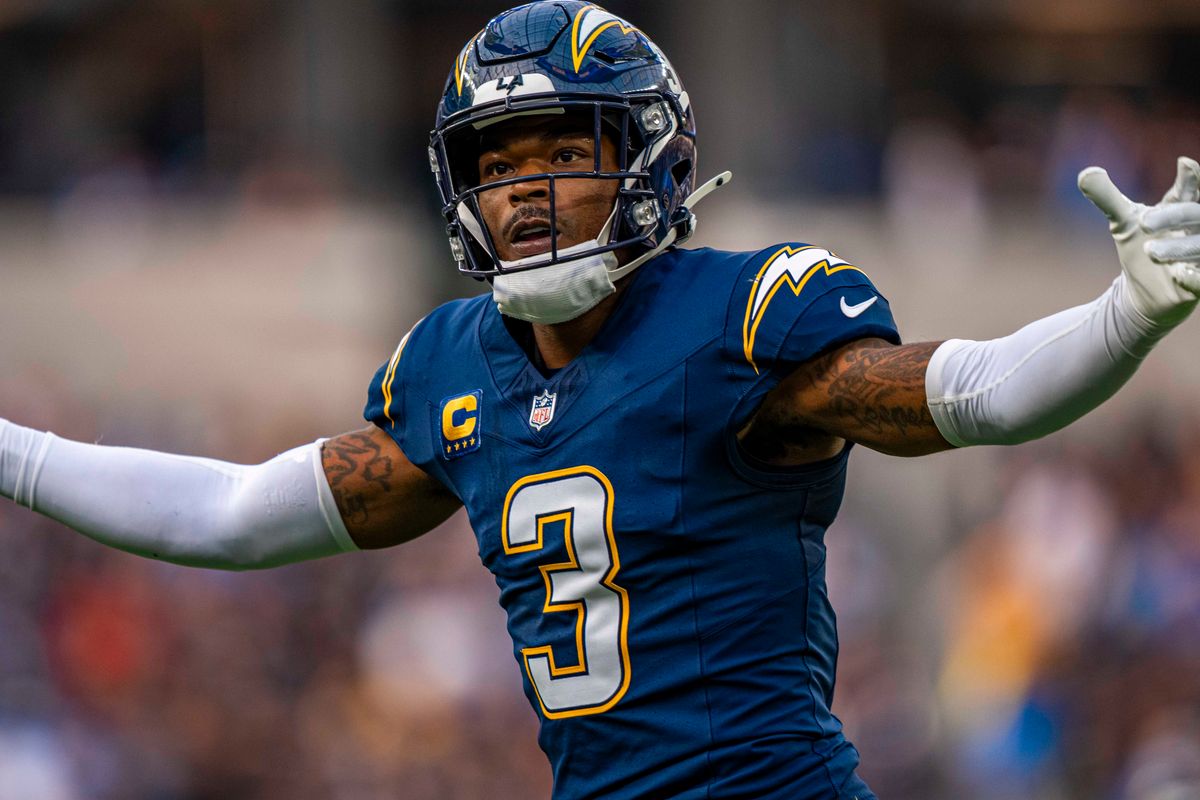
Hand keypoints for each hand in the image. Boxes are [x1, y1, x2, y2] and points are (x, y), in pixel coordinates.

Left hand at [1078, 156, 1199, 326]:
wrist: (1142, 292)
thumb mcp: (1122, 222)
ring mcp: (1199, 256)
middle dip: (1171, 216)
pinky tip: (1179, 275)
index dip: (1190, 179)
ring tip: (1151, 251)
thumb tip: (1085, 173)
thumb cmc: (1139, 248)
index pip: (1189, 191)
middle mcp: (1195, 230)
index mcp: (1180, 210)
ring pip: (1199, 247)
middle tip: (1142, 223)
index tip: (1184, 163)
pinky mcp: (1198, 283)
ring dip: (1178, 247)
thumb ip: (1107, 198)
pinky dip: (1193, 277)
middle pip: (1195, 215)